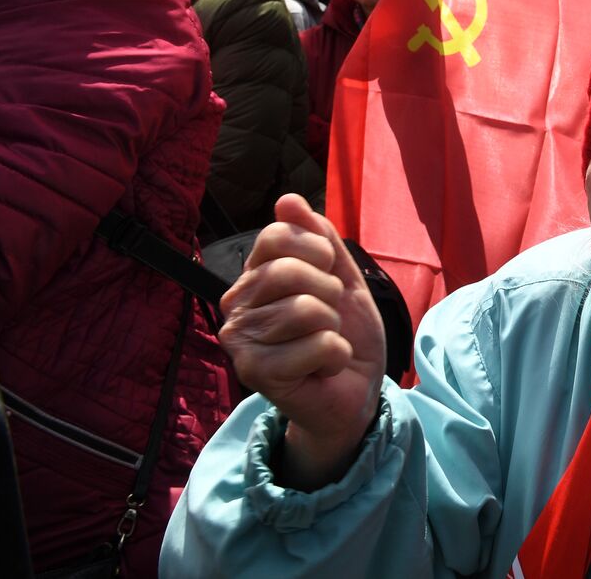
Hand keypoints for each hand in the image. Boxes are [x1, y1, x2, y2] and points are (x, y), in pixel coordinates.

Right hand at [218, 195, 385, 489]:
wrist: (354, 390)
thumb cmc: (344, 332)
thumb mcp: (342, 277)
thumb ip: (320, 238)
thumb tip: (287, 200)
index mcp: (254, 276)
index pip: (278, 235)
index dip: (319, 252)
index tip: (328, 277)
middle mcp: (236, 305)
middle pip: (288, 271)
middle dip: (328, 293)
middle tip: (328, 317)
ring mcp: (240, 340)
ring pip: (306, 309)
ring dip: (333, 328)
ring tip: (324, 344)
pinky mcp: (254, 373)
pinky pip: (317, 344)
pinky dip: (334, 356)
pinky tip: (321, 368)